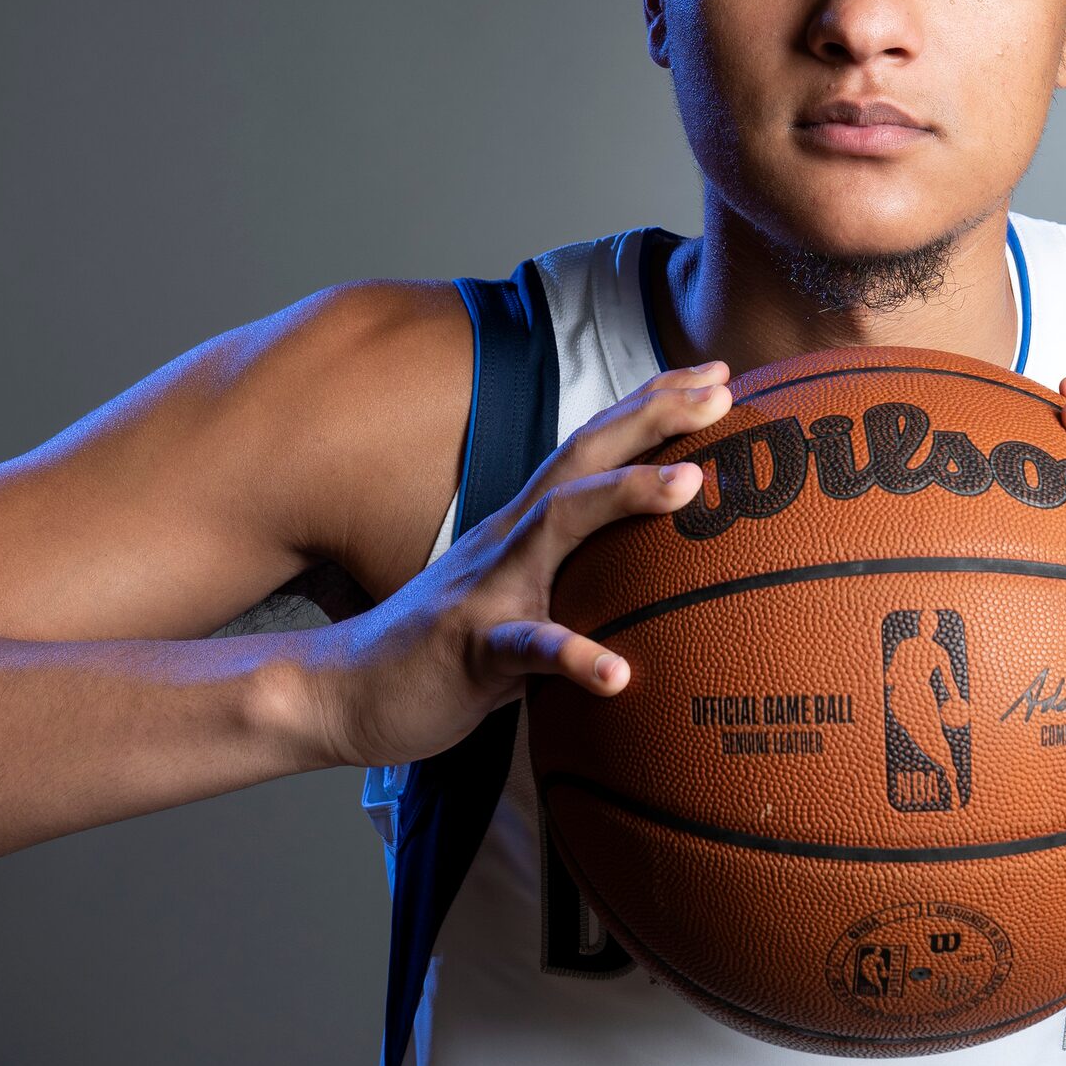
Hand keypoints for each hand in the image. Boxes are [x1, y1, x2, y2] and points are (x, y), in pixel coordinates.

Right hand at [301, 363, 730, 768]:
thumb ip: (570, 573)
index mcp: (524, 526)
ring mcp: (488, 589)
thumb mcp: (516, 596)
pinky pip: (525, 650)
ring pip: (557, 528)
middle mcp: (509, 540)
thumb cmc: (443, 647)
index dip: (651, 405)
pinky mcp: (469, 649)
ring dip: (623, 496)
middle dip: (652, 417)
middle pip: (584, 459)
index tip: (718, 374)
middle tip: (723, 392)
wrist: (342, 690)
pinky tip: (618, 674)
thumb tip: (645, 576)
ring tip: (689, 483)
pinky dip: (573, 657)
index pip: (593, 447)